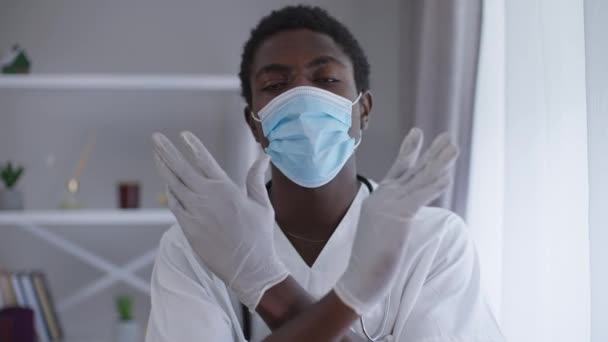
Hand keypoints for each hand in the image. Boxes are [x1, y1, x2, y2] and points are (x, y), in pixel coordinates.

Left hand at [152, 131, 288, 309]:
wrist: (248, 267)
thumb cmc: (259, 236)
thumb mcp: (262, 204)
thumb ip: (256, 178)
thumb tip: (263, 156)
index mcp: (226, 188)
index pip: (205, 160)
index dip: (193, 145)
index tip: (183, 134)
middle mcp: (207, 197)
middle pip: (181, 168)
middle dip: (167, 151)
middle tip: (156, 137)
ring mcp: (195, 212)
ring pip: (174, 184)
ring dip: (163, 168)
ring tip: (156, 155)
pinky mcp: (188, 227)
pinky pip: (174, 205)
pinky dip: (170, 192)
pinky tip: (167, 184)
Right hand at [334, 128, 458, 314]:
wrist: (359, 275)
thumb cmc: (369, 258)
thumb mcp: (380, 229)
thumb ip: (390, 215)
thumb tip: (400, 214)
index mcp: (379, 198)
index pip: (398, 169)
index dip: (410, 150)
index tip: (418, 132)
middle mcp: (383, 196)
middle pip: (412, 169)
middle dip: (431, 152)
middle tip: (447, 137)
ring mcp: (390, 204)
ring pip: (420, 178)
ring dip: (439, 161)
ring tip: (452, 146)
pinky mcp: (399, 215)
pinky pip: (421, 196)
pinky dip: (435, 185)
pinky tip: (447, 176)